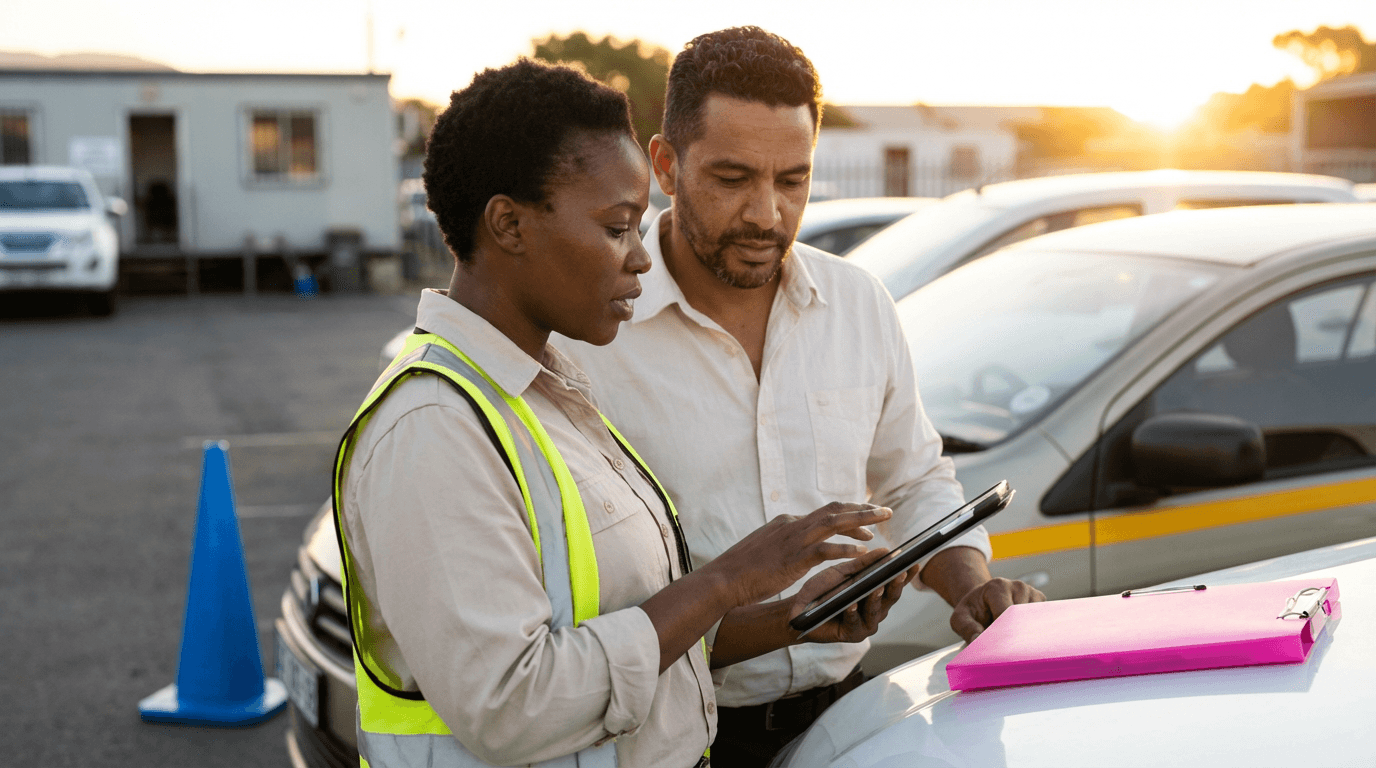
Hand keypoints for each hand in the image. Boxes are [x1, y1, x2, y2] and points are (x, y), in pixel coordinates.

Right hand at [711, 502, 892, 607]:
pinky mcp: (793, 557)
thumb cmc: (740, 571)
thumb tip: (794, 550)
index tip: (865, 519)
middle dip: (862, 509)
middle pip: (835, 510)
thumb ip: (783, 546)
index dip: (848, 515)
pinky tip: (862, 553)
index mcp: (786, 523)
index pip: (824, 513)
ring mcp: (793, 539)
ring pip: (834, 522)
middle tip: (885, 511)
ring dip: (861, 521)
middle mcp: (792, 525)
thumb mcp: (765, 551)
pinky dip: (845, 549)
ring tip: (882, 523)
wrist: (723, 580)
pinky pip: (826, 549)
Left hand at [787, 549, 919, 643]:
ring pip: (875, 611)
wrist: (801, 611)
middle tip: (899, 572)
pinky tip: (851, 604)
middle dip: (895, 585)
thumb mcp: (843, 573)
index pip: (895, 584)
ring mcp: (866, 624)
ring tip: (877, 586)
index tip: (915, 562)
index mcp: (876, 595)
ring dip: (875, 598)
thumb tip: (886, 550)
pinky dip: (853, 613)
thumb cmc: (824, 591)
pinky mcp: (853, 634)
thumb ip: (864, 564)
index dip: (906, 575)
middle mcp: (875, 611)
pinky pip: (854, 622)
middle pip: (890, 598)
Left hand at [949, 577, 1045, 642]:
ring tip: (1014, 643)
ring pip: (1036, 622)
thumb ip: (966, 628)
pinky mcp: (1042, 603)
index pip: (1006, 613)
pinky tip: (1024, 639)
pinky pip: (1043, 622)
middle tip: (1008, 653)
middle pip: (1023, 617)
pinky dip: (1035, 633)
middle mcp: (1018, 587)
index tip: (998, 649)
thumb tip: (978, 640)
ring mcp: (1033, 594)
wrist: (984, 600)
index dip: (1003, 632)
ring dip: (1026, 635)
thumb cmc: (973, 610)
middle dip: (1016, 636)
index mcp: (998, 586)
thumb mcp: (960, 617)